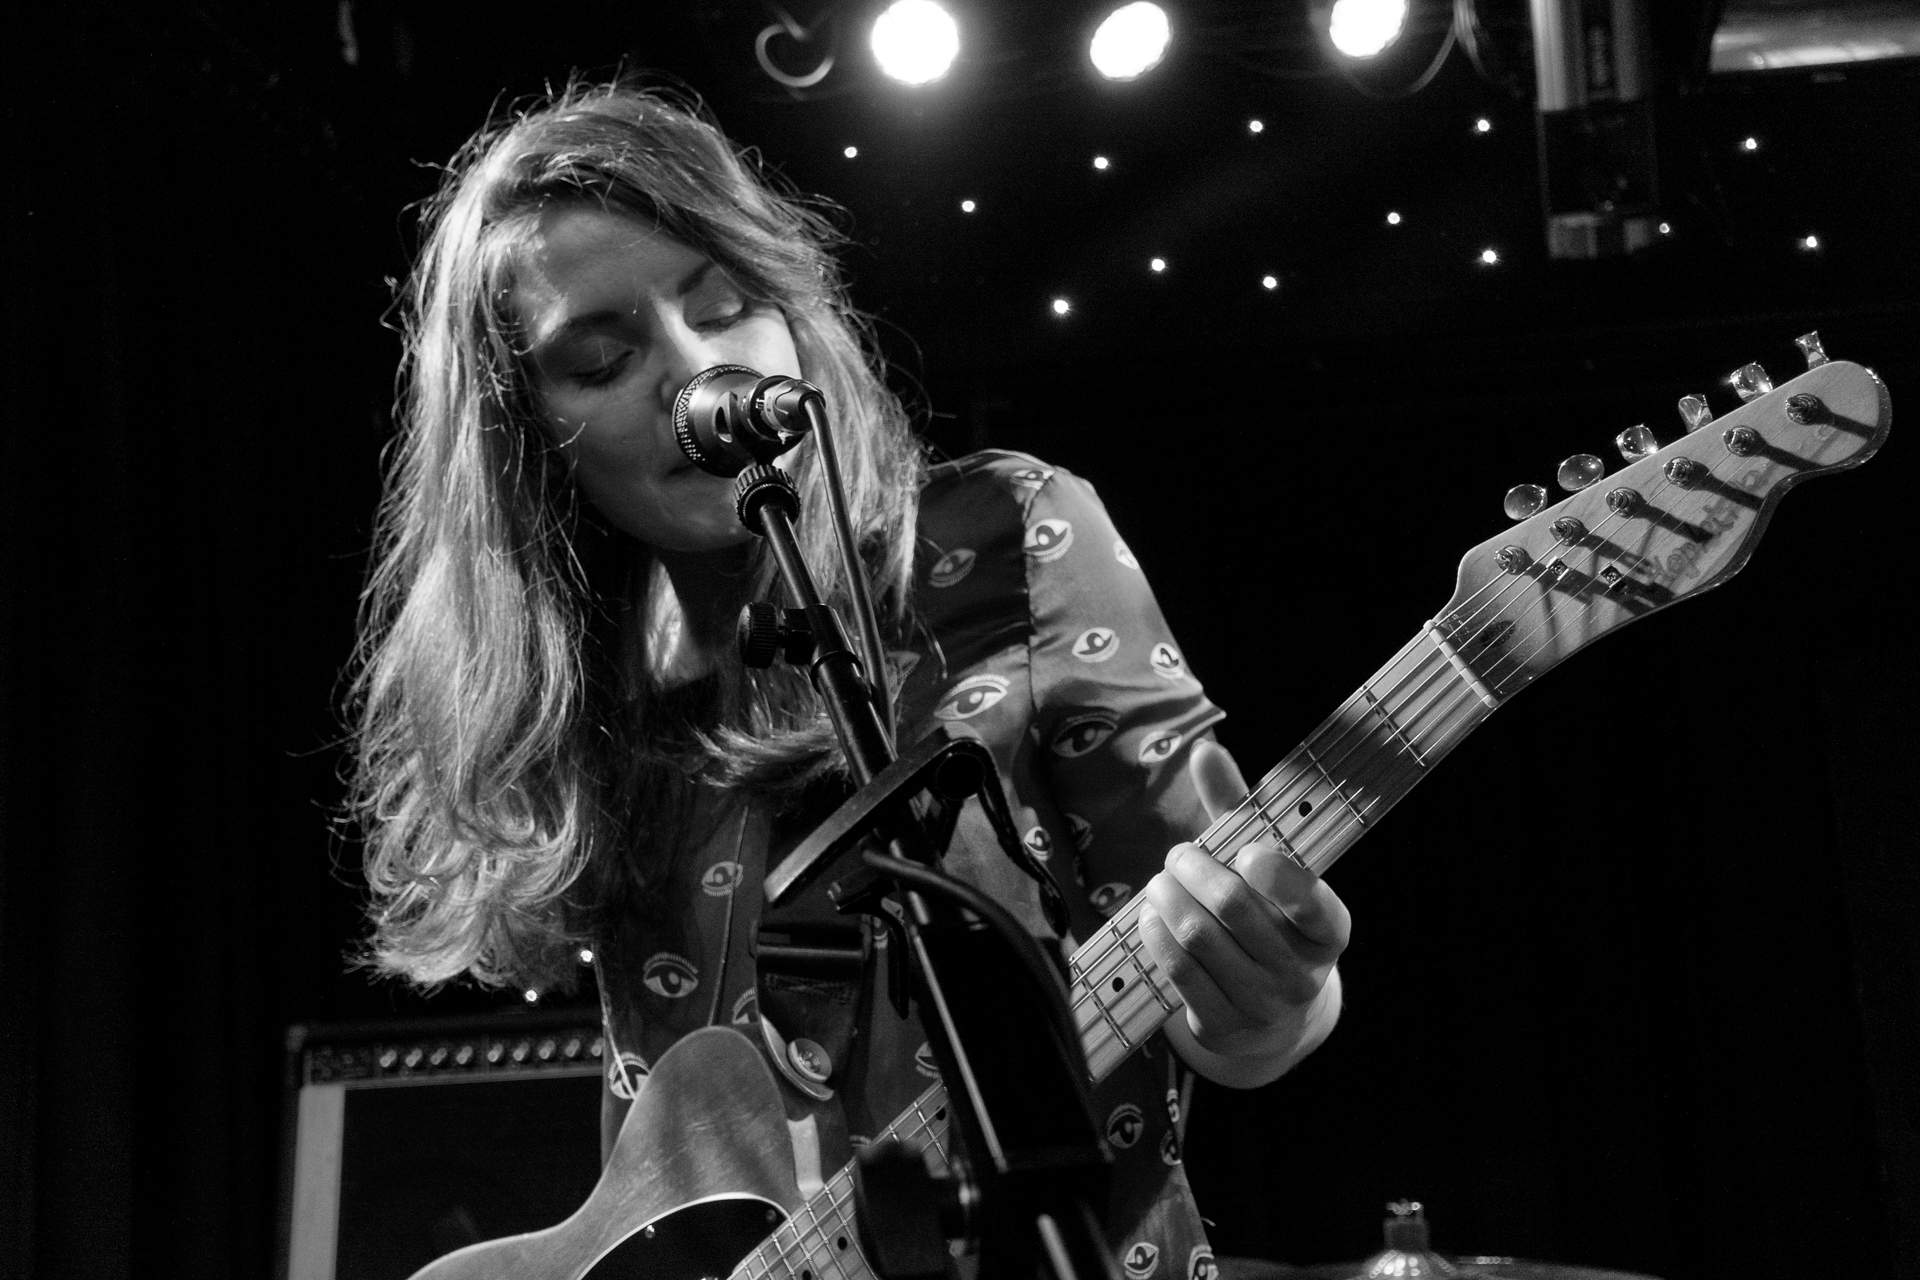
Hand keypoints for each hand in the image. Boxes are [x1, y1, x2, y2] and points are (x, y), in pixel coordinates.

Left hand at [1137, 740, 1351, 1086]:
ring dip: (1167, 899)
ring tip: (1159, 882)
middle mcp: (1304, 972)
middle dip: (1195, 870)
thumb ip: (1240, 810)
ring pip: (1200, 938)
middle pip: (1235, 908)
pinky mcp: (1225, 1026)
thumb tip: (1205, 749)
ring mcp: (1264, 1005)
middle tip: (1178, 855)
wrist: (1271, 1014)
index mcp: (1329, 929)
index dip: (1280, 877)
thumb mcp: (1265, 869)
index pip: (1314, 904)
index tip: (1247, 853)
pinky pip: (1179, 973)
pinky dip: (1156, 935)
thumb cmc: (1266, 919)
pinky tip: (1151, 916)